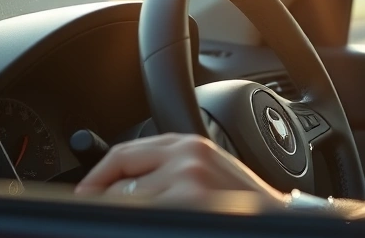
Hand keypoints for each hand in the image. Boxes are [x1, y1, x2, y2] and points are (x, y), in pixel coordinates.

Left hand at [75, 133, 285, 208]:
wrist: (280, 220)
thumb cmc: (244, 203)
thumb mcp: (207, 170)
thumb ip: (169, 166)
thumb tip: (118, 184)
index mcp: (188, 143)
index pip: (123, 152)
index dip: (97, 175)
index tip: (85, 193)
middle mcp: (185, 155)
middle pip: (118, 177)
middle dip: (108, 201)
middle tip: (107, 215)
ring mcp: (186, 181)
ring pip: (125, 202)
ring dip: (129, 215)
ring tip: (152, 218)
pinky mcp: (188, 205)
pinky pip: (141, 215)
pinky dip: (141, 221)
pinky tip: (160, 221)